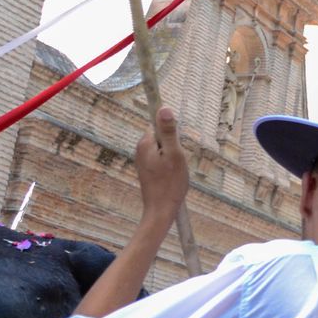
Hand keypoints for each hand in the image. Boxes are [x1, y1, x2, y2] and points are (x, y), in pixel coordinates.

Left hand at [135, 107, 189, 222]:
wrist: (161, 209)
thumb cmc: (170, 183)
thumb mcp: (174, 154)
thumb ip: (168, 131)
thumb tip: (164, 108)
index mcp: (144, 144)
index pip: (158, 125)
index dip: (171, 134)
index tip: (176, 147)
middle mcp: (140, 150)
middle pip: (161, 137)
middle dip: (173, 146)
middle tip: (177, 161)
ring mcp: (142, 160)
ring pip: (162, 149)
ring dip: (172, 156)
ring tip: (175, 170)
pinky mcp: (146, 169)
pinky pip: (161, 158)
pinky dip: (169, 164)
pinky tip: (172, 176)